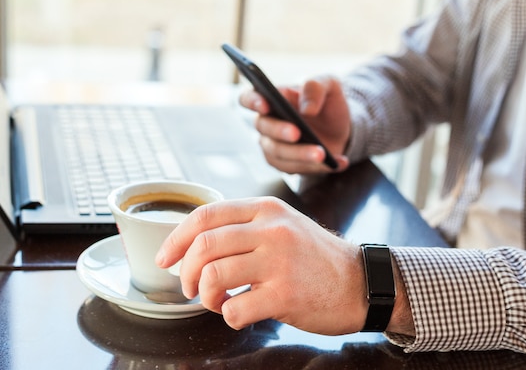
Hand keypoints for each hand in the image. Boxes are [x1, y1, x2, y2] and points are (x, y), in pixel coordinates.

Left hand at [155, 197, 368, 334]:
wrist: (361, 282)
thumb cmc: (314, 258)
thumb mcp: (283, 225)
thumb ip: (244, 227)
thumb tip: (194, 243)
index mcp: (266, 209)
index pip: (206, 214)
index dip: (176, 238)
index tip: (164, 258)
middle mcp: (272, 229)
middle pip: (204, 245)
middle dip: (186, 272)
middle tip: (190, 288)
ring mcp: (279, 261)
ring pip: (213, 275)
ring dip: (205, 296)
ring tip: (217, 301)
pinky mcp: (286, 294)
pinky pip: (235, 308)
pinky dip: (228, 316)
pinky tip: (241, 313)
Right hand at [239, 76, 350, 173]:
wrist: (341, 128)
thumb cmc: (326, 102)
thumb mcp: (328, 85)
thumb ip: (316, 88)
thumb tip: (307, 109)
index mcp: (272, 98)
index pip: (248, 98)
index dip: (252, 101)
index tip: (265, 105)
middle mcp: (267, 123)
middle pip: (264, 128)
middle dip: (280, 131)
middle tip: (297, 133)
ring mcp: (274, 146)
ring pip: (278, 153)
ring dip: (301, 155)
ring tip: (323, 154)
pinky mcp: (286, 164)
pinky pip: (296, 169)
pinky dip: (318, 167)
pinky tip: (338, 162)